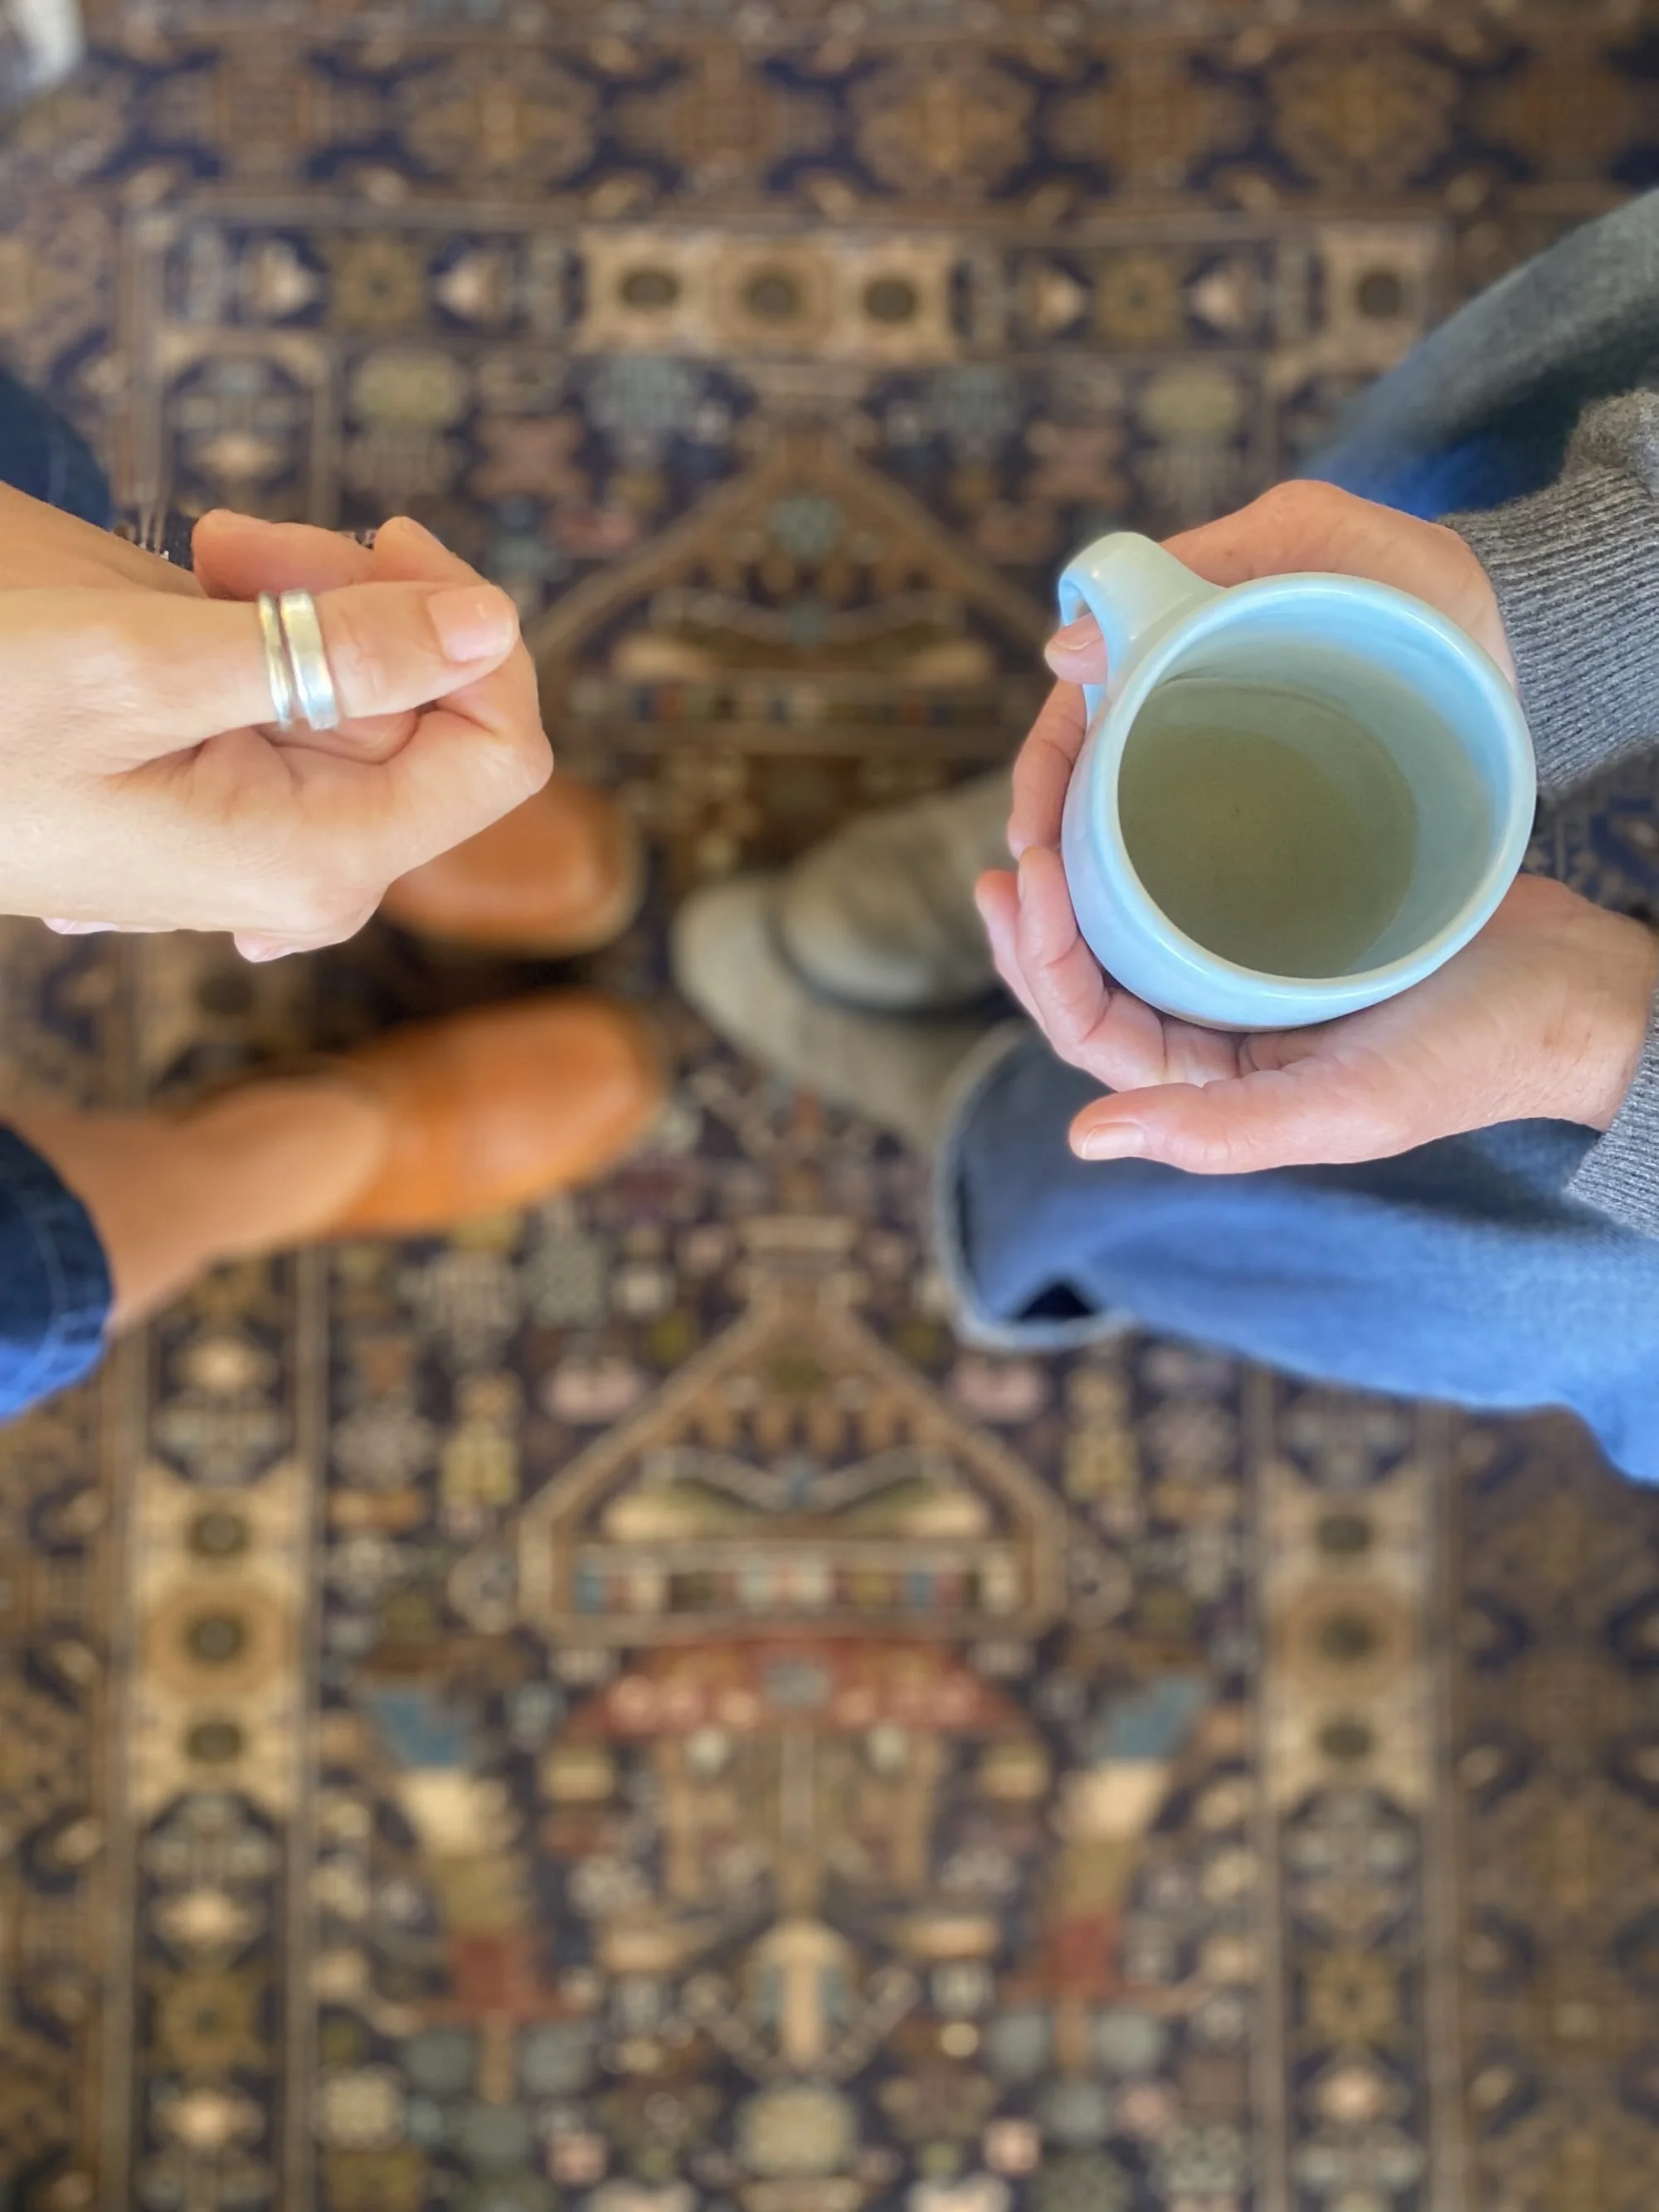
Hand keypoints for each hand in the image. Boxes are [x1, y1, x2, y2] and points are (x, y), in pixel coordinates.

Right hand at [0, 489, 549, 955]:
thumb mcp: (147, 665)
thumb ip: (339, 653)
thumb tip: (495, 626)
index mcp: (324, 858)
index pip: (499, 752)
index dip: (473, 634)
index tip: (385, 539)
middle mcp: (321, 855)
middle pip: (437, 705)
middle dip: (360, 596)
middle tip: (228, 541)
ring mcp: (284, 822)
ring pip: (379, 684)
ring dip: (311, 594)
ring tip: (203, 556)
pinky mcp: (243, 781)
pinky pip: (318, 690)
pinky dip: (277, 623)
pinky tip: (196, 592)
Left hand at [975, 481, 1658, 1169]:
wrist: (1586, 989)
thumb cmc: (1481, 1054)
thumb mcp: (1353, 1107)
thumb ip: (1222, 1134)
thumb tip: (1081, 1138)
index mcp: (1213, 1081)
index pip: (1087, 1029)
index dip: (1034, 961)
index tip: (1018, 870)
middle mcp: (1215, 1028)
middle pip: (1088, 972)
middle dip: (1035, 912)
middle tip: (1012, 831)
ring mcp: (1245, 966)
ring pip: (1126, 919)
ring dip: (1077, 864)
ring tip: (1046, 790)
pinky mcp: (1282, 906)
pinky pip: (1186, 869)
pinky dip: (1143, 829)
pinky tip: (1124, 772)